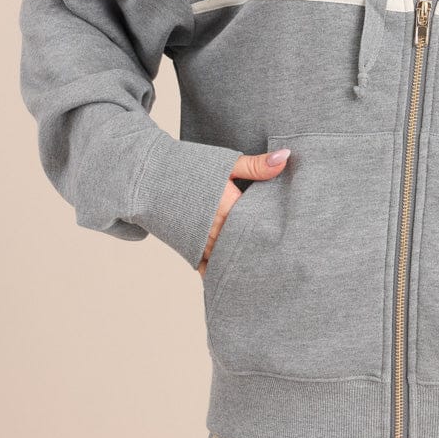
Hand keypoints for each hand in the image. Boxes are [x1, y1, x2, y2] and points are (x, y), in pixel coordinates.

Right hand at [197, 148, 290, 277]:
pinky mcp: (188, 248)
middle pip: (245, 246)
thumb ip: (257, 165)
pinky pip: (208, 268)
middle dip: (261, 251)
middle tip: (283, 262)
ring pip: (228, 260)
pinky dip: (220, 272)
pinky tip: (233, 280)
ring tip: (264, 273)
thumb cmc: (188, 167)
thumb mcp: (225, 162)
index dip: (274, 230)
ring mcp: (201, 242)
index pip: (260, 225)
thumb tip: (286, 157)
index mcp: (229, 208)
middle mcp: (216, 230)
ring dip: (242, 263)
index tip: (290, 237)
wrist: (148, 176)